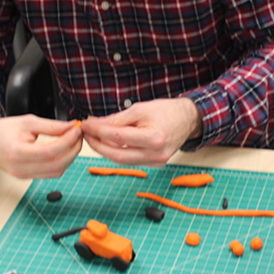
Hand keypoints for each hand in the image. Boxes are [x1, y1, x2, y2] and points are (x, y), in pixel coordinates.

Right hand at [0, 116, 82, 178]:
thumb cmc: (3, 130)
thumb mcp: (27, 121)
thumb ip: (51, 125)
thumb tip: (71, 126)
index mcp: (17, 152)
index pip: (50, 152)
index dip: (68, 141)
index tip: (77, 130)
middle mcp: (20, 168)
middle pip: (57, 165)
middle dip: (73, 150)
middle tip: (79, 135)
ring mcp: (24, 176)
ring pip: (57, 172)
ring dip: (70, 157)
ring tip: (73, 141)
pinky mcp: (28, 178)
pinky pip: (51, 173)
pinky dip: (62, 163)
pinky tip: (65, 150)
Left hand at [81, 98, 201, 165]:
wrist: (187, 120)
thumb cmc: (166, 111)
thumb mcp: (140, 109)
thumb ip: (117, 119)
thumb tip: (95, 124)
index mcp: (153, 138)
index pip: (117, 137)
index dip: (97, 131)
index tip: (86, 124)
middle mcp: (155, 154)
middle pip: (117, 156)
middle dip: (97, 145)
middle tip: (85, 134)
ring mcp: (156, 161)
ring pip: (122, 160)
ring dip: (105, 149)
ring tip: (94, 137)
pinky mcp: (155, 164)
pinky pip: (130, 160)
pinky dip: (117, 152)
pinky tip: (109, 142)